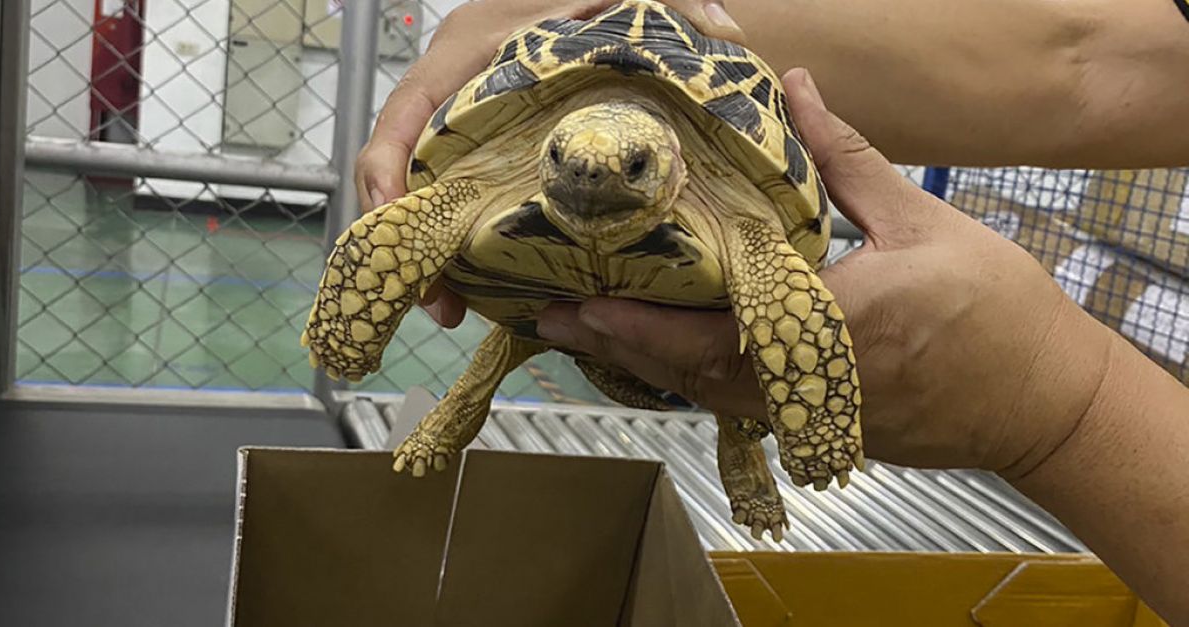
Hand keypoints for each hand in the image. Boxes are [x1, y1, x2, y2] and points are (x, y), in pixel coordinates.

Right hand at [355, 0, 745, 327]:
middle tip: (436, 302)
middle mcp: (454, 90)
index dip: (385, 169)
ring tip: (454, 310)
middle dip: (406, 237)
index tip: (392, 223)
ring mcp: (468, 124)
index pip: (404, 111)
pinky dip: (462, 240)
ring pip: (427, 192)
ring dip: (432, 252)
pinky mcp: (487, 149)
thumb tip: (726, 30)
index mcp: (468, 49)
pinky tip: (488, 282)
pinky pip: (459, 196)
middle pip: (404, 168)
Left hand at [536, 68, 1113, 476]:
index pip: (712, 336)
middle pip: (688, 375)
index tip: (582, 306)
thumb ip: (846, 159)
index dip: (640, 327)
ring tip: (587, 330)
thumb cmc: (996, 310)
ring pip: (704, 397)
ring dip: (643, 364)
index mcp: (831, 329)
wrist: (1046, 404)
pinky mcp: (816, 428)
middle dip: (617, 346)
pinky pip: (734, 408)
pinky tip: (656, 355)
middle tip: (552, 315)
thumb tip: (796, 88)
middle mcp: (803, 385)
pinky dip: (687, 380)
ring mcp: (808, 417)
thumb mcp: (920, 222)